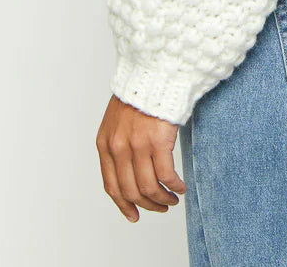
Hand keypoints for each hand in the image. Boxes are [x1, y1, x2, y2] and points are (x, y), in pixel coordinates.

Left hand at [96, 94, 186, 221]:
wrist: (155, 72)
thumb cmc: (139, 94)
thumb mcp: (117, 121)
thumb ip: (118, 146)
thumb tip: (127, 174)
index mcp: (105, 144)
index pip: (112, 186)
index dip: (124, 205)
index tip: (134, 215)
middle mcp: (119, 147)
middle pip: (131, 191)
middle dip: (147, 205)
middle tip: (161, 207)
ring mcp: (138, 145)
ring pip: (149, 188)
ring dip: (162, 199)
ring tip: (172, 199)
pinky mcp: (158, 141)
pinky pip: (166, 176)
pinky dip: (174, 187)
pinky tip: (180, 187)